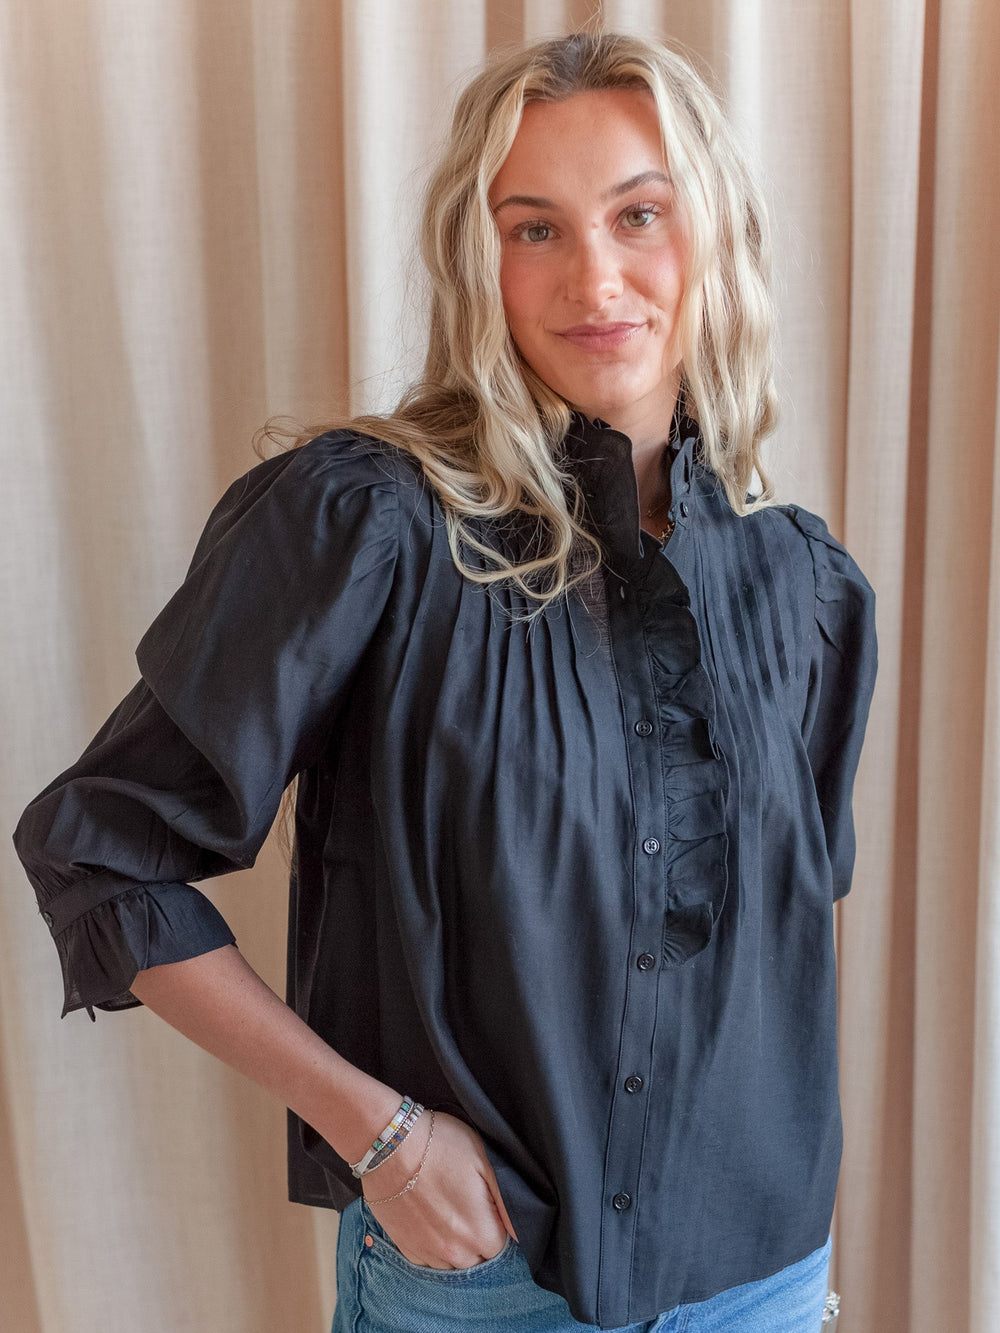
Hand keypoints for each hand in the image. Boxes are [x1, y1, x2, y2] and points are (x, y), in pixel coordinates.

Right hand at [360, 1110, 517, 1268]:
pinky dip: (433, 1244)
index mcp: (480, 1232)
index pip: (501, 1245)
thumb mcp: (484, 1160)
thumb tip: (520, 1232)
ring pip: (453, 1263)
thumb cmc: (440, 1144)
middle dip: (477, 1236)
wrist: (389, 1143)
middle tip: (465, 1203)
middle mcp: (454, 1252)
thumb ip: (506, 1201)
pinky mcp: (405, 1247)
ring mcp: (427, 1252)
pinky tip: (428, 1217)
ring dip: (455, 1244)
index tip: (486, 1203)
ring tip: (445, 1209)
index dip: (496, 1222)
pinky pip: (428, 1259)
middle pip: (478, 1258)